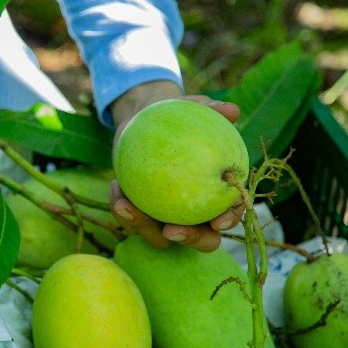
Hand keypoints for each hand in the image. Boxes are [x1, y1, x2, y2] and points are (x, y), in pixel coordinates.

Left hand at [109, 81, 244, 251]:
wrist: (145, 120)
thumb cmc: (179, 115)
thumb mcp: (194, 107)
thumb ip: (212, 110)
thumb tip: (231, 110)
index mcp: (216, 194)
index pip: (229, 213)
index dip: (228, 221)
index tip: (217, 222)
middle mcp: (195, 213)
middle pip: (200, 239)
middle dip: (188, 240)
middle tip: (170, 230)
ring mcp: (166, 217)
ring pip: (158, 237)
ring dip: (141, 226)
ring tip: (127, 206)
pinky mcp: (139, 213)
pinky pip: (129, 219)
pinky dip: (121, 208)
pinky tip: (115, 189)